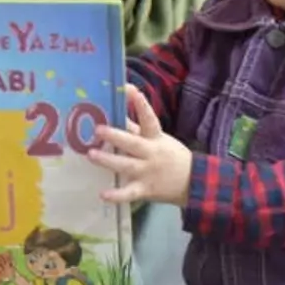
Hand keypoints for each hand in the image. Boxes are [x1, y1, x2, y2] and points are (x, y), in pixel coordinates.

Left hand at [88, 85, 191, 206]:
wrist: (193, 182)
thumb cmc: (171, 156)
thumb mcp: (159, 139)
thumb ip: (137, 128)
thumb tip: (117, 112)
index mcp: (155, 138)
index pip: (149, 118)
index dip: (140, 103)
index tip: (128, 88)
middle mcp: (151, 154)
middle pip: (132, 143)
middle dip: (115, 136)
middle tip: (98, 129)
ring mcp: (147, 173)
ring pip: (126, 165)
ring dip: (108, 160)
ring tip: (91, 155)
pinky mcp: (145, 190)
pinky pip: (129, 193)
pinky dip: (116, 195)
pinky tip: (102, 194)